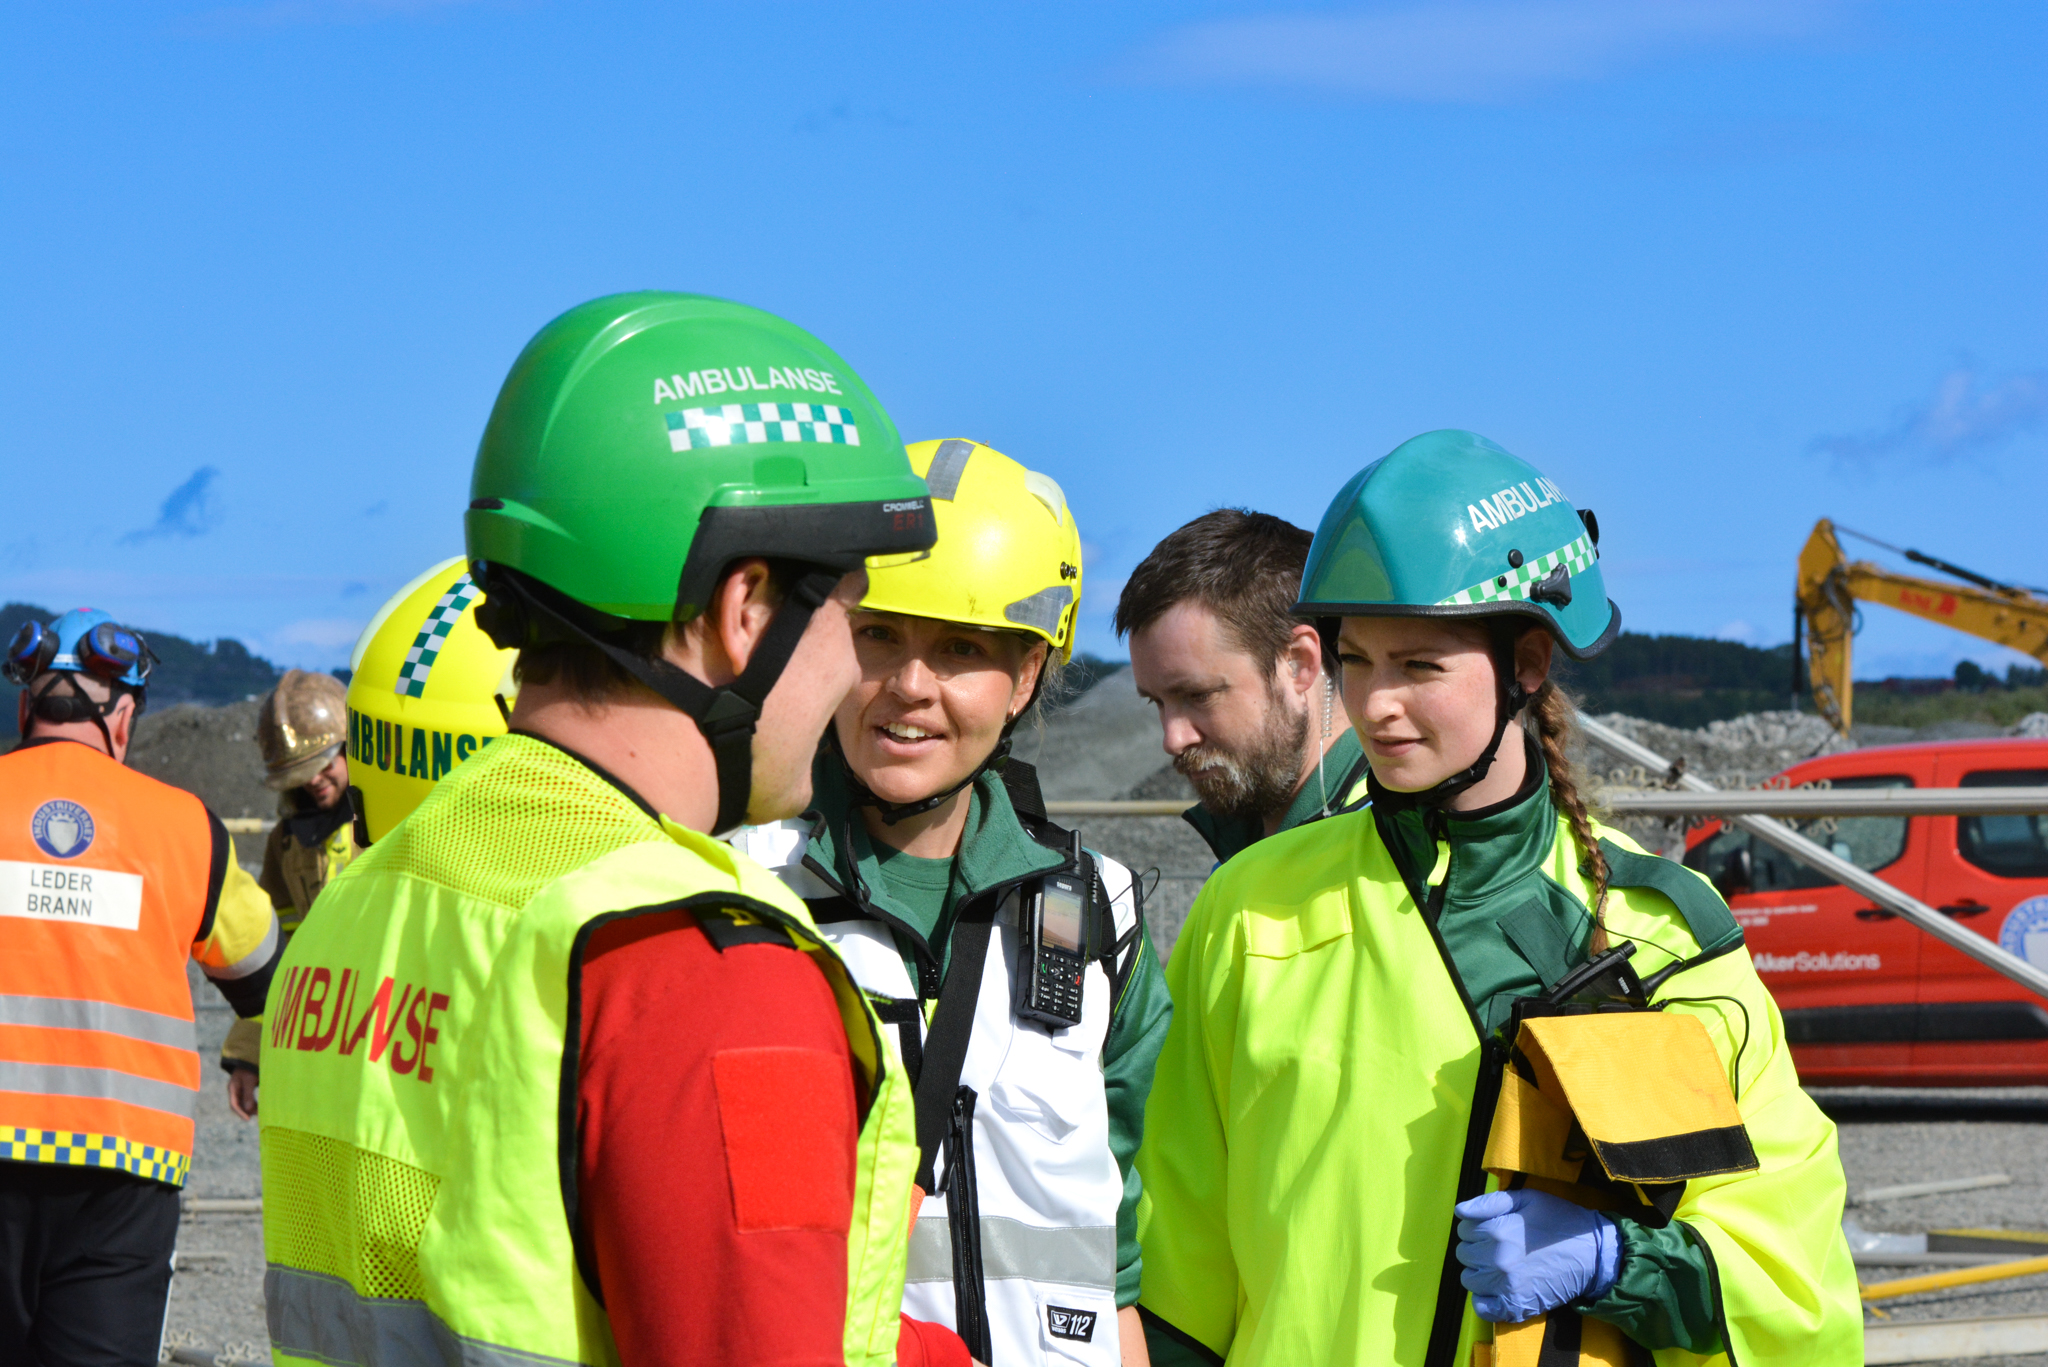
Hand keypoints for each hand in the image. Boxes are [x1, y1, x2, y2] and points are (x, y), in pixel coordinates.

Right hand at [227, 1068, 258, 1120]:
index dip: (241, 1113)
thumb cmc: (250, 1068)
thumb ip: (248, 1095)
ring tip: (260, 1111)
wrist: (251, 1057)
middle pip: (239, 1105)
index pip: (234, 1104)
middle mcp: (235, 1090)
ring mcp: (239, 1089)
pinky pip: (248, 1098)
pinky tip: (260, 1105)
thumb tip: (248, 1110)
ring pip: (244, 1102)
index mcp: (233, 1088)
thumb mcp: (249, 1081)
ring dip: (251, 1107)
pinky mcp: (246, 1087)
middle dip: (247, 1111)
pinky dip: (253, 1102)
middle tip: (258, 1115)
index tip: (248, 1119)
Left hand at [1454, 1188, 1618, 1322]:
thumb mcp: (1528, 1199)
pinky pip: (1482, 1308)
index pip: (1464, 1230)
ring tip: (1500, 1266)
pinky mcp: (1516, 1306)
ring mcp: (1506, 1285)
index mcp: (1498, 1230)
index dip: (1476, 1227)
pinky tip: (1497, 1289)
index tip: (1494, 1229)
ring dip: (1479, 1272)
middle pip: (1464, 1254)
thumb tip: (1460, 1211)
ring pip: (1469, 1279)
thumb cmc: (1560, 1221)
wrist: (1593, 1255)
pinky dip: (1484, 1300)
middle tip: (1499, 1247)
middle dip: (1477, 1248)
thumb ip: (1490, 1202)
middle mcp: (1497, 1259)